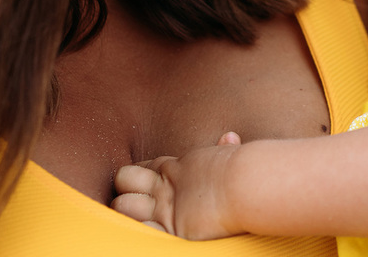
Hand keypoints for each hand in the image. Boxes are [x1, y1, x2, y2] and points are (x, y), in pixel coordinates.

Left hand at [111, 132, 243, 239]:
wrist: (246, 185)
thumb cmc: (244, 170)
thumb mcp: (229, 155)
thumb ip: (225, 148)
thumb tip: (229, 136)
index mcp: (177, 166)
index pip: (144, 167)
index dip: (140, 176)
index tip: (148, 185)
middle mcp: (164, 186)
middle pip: (123, 180)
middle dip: (126, 189)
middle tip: (139, 201)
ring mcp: (163, 207)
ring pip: (122, 206)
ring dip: (127, 212)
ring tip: (142, 219)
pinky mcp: (169, 228)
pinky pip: (139, 228)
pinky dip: (142, 231)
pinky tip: (151, 232)